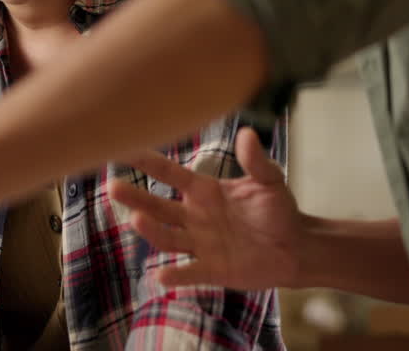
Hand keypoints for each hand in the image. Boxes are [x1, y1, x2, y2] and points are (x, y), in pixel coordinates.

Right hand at [109, 127, 305, 289]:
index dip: (148, 162)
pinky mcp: (212, 270)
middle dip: (136, 197)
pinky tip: (160, 275)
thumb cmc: (277, 210)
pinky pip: (190, 272)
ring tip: (137, 220)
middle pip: (159, 207)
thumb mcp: (269, 180)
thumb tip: (248, 133)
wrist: (295, 247)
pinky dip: (176, 275)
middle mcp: (195, 217)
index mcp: (203, 191)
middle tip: (113, 186)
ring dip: (152, 231)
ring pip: (168, 238)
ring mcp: (201, 244)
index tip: (123, 148)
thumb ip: (256, 160)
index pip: (170, 174)